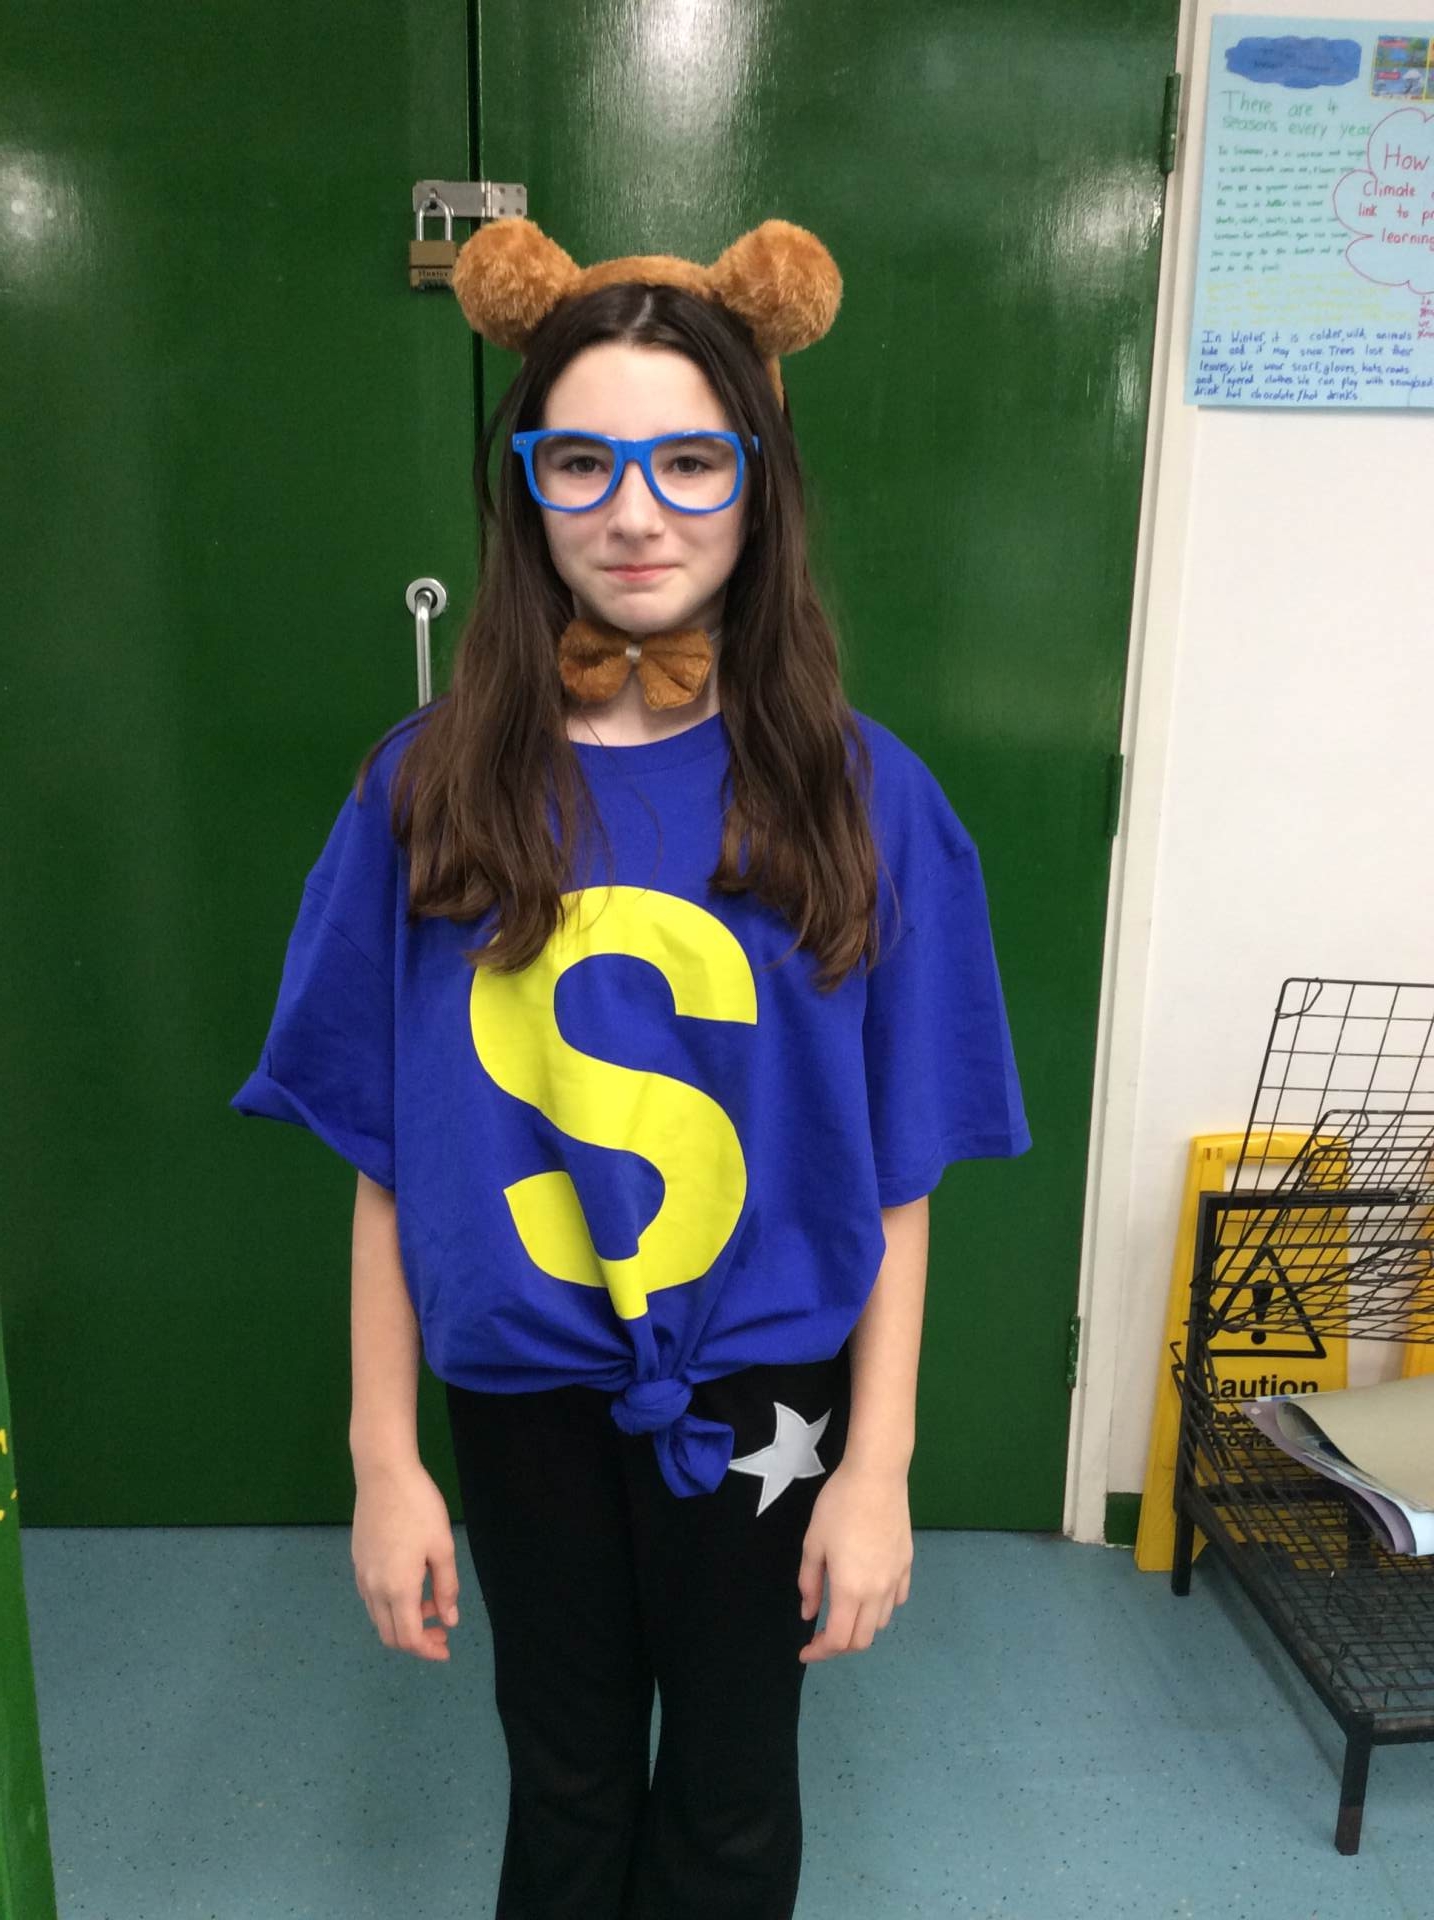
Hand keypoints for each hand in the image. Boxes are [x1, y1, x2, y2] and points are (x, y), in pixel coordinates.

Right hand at [351, 1459, 460, 1661]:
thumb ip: (446, 1588)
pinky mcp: (357, 1562)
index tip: (446, 1647)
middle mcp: (374, 1589)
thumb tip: (448, 1620)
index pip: (409, 1638)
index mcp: (397, 1589)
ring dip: (404, 1621)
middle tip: (442, 1630)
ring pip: (379, 1618)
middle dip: (417, 1641)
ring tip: (432, 1602)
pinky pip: (372, 1599)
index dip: (428, 1650)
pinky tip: (411, 1586)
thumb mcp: (443, 1547)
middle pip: (390, 1635)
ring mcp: (362, 1576)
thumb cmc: (419, 1507)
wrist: (383, 1474)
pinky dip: (391, 1606)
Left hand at [796, 1459, 912, 1661]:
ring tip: (844, 1613)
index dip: (820, 1652)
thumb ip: (809, 1584)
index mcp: (851, 1590)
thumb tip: (809, 1614)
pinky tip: (869, 1594)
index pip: (839, 1640)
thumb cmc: (838, 1506)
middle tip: (821, 1636)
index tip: (805, 1651)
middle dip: (839, 1646)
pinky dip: (881, 1608)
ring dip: (861, 1627)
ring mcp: (896, 1579)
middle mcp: (877, 1592)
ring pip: (881, 1622)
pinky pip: (897, 1599)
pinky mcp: (907, 1564)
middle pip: (863, 1639)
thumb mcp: (813, 1543)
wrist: (876, 1476)